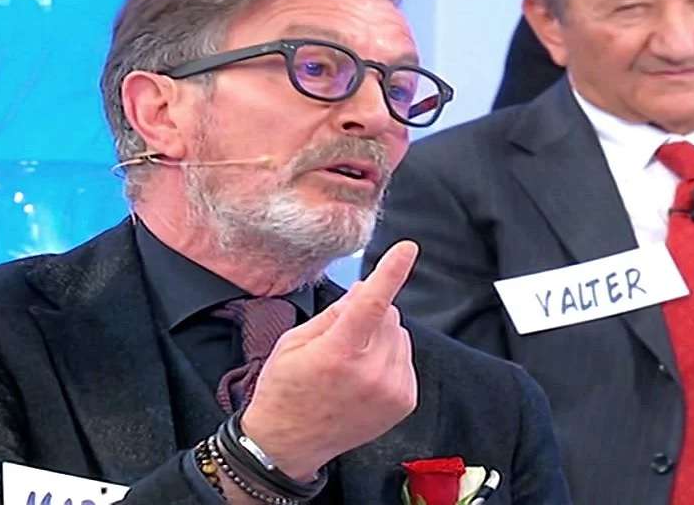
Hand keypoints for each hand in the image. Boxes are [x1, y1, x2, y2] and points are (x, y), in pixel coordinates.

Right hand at [240, 240, 419, 479]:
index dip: (391, 272)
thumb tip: (366, 289)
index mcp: (337, 353)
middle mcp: (370, 373)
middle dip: (370, 313)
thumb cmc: (285, 389)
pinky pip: (405, 358)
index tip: (407, 249)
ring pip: (400, 335)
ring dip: (381, 336)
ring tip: (351, 361)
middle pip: (389, 315)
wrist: (289, 444)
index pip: (371, 303)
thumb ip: (334, 314)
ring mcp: (390, 390)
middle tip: (341, 336)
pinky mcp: (403, 402)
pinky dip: (390, 358)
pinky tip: (364, 376)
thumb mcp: (294, 342)